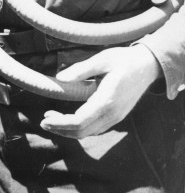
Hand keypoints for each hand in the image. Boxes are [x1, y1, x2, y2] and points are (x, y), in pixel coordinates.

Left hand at [40, 44, 160, 138]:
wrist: (148, 66)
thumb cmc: (124, 60)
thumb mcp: (102, 59)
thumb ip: (81, 70)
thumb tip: (60, 78)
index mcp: (106, 100)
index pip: (79, 121)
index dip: (60, 124)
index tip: (44, 119)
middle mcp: (112, 114)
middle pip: (82, 131)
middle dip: (61, 129)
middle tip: (44, 121)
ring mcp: (116, 117)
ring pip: (89, 132)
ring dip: (70, 129)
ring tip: (52, 118)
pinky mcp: (117, 116)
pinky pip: (96, 128)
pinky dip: (81, 127)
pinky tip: (70, 119)